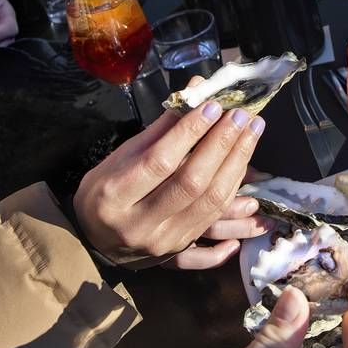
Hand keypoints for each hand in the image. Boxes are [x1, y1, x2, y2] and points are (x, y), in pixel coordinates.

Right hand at [73, 97, 267, 266]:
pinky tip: (253, 184)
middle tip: (242, 117)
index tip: (214, 107)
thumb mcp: (120, 157)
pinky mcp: (179, 252)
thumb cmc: (105, 190)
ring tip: (252, 134)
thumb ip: (158, 132)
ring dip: (237, 167)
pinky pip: (216, 225)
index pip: (161, 161)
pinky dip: (235, 203)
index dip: (190, 133)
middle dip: (222, 146)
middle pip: (191, 184)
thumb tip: (194, 95)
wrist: (94, 241)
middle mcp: (139, 224)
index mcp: (114, 196)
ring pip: (210, 205)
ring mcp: (162, 243)